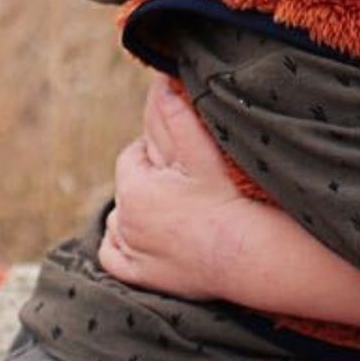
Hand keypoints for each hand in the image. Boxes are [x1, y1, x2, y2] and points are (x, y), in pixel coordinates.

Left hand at [97, 79, 246, 296]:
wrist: (245, 254)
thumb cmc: (226, 200)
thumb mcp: (200, 151)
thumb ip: (175, 115)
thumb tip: (161, 83)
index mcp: (134, 187)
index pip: (133, 156)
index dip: (155, 153)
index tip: (179, 158)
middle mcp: (124, 220)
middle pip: (128, 186)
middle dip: (148, 180)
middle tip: (182, 182)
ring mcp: (131, 252)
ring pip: (120, 221)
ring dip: (136, 212)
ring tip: (171, 209)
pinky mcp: (139, 277)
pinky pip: (114, 257)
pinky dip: (121, 247)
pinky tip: (141, 239)